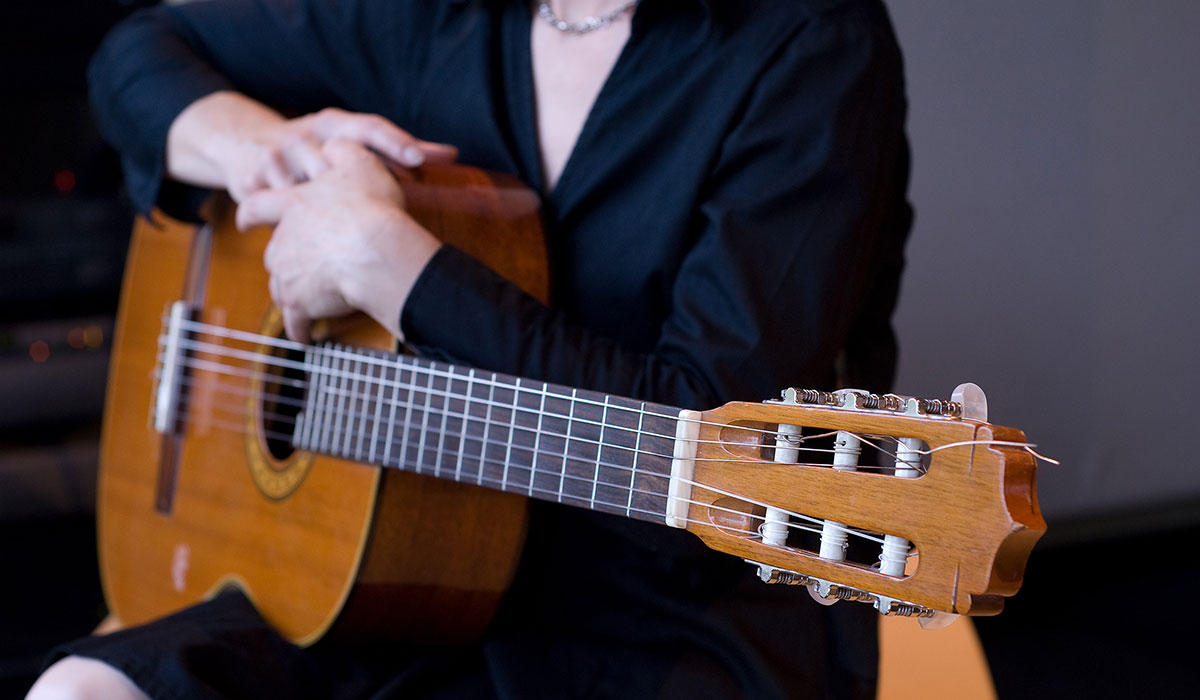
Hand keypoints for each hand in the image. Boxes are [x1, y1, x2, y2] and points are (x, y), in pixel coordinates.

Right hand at [167, 91, 457, 200]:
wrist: (244, 142)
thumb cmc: (312, 147)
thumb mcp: (345, 142)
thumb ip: (393, 151)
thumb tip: (452, 155)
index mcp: (333, 122)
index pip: (369, 127)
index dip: (395, 142)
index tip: (421, 159)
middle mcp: (304, 134)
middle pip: (336, 154)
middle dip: (359, 179)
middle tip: (388, 203)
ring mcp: (276, 156)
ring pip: (304, 183)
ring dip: (322, 206)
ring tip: (347, 227)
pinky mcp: (252, 179)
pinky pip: (272, 205)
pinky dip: (287, 221)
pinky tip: (301, 239)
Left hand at [235, 139, 441, 342]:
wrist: (376, 251)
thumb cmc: (372, 207)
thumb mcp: (359, 162)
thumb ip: (342, 150)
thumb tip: (334, 143)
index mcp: (292, 205)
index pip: (257, 206)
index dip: (250, 214)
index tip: (242, 221)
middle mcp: (282, 240)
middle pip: (273, 253)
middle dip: (285, 261)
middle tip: (303, 268)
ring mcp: (288, 273)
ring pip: (282, 286)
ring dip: (294, 293)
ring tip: (313, 303)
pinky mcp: (299, 303)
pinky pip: (296, 322)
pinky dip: (300, 329)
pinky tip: (307, 336)